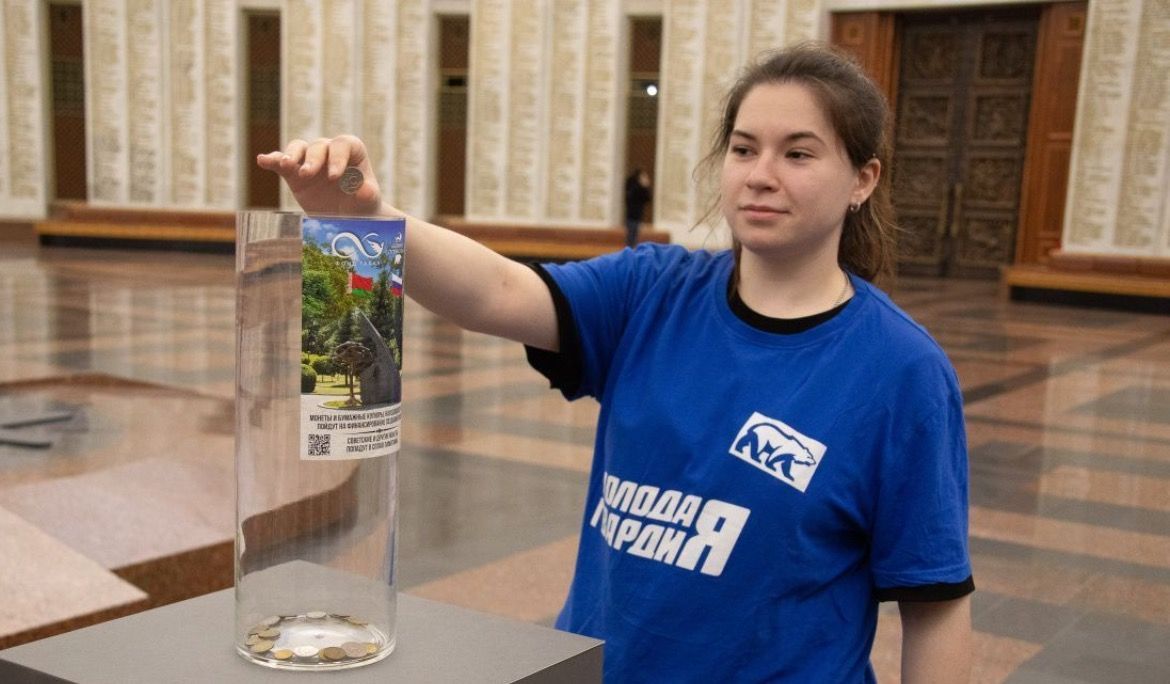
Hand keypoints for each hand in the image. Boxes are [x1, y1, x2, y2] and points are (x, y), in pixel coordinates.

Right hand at [256, 135, 382, 215]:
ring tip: (286, 165)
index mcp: (351, 152)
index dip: (338, 157)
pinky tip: (262, 161)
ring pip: (298, 148)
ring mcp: (310, 160)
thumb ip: (367, 194)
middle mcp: (330, 151)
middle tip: (308, 174)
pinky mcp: (294, 173)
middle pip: (318, 146)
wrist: (348, 218)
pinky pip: (281, 162)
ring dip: (291, 155)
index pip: (343, 145)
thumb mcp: (368, 201)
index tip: (334, 176)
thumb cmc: (362, 204)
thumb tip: (365, 190)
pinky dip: (272, 160)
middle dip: (312, 159)